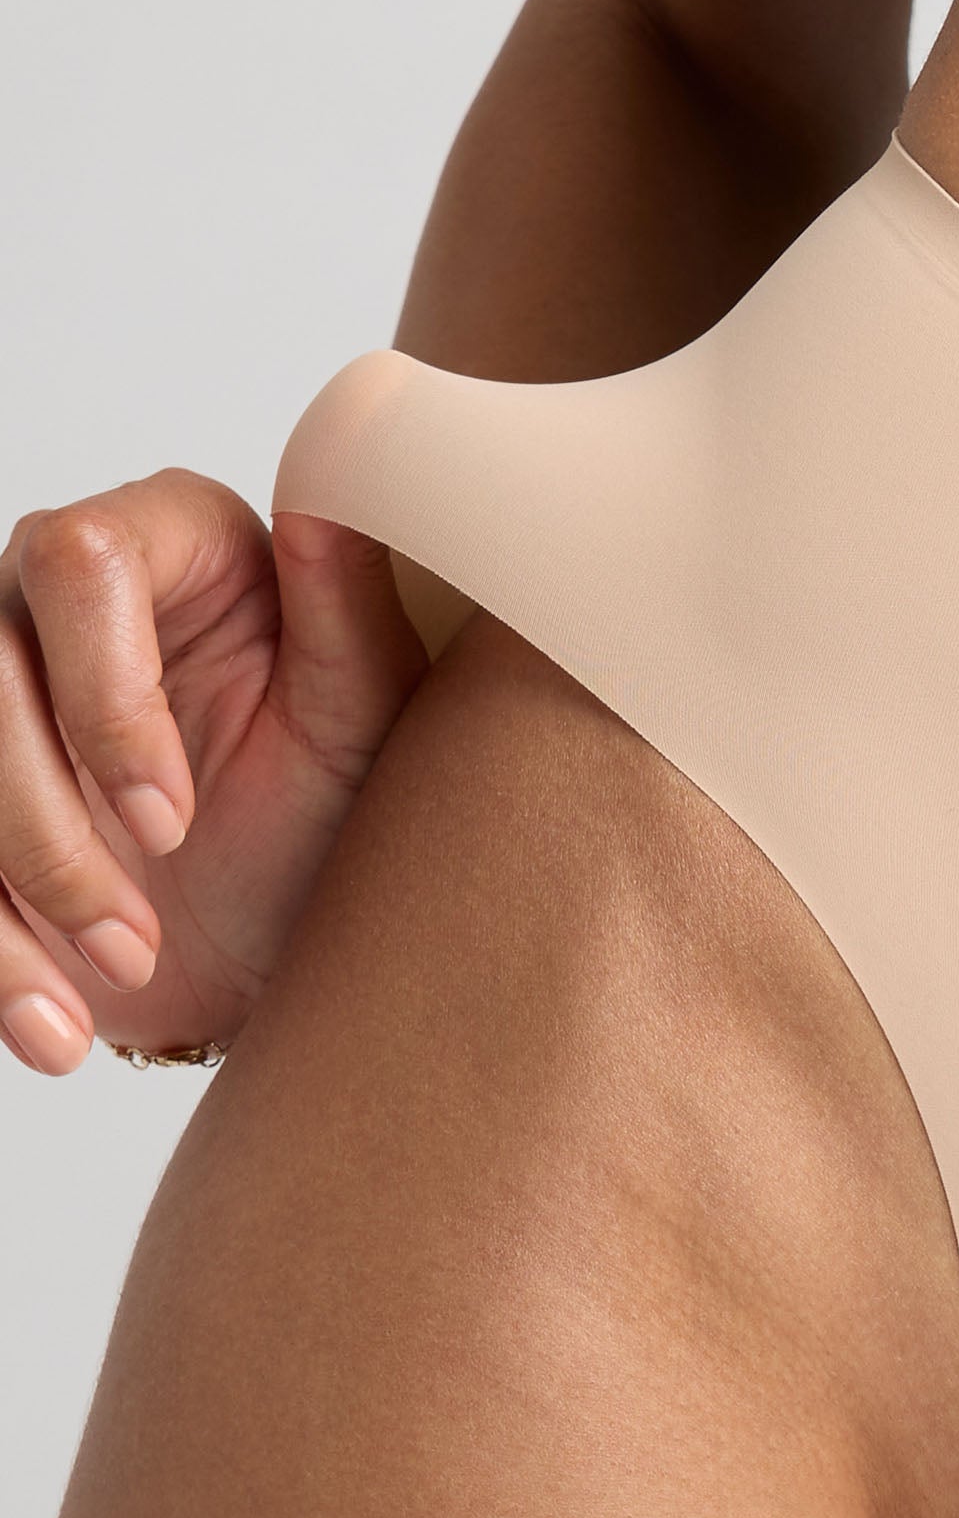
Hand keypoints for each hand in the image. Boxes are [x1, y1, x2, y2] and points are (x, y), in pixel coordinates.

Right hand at [0, 470, 430, 1074]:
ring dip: (10, 900)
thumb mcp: (364, 723)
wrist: (282, 943)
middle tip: (136, 939)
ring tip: (110, 986)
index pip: (83, 562)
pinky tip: (54, 1030)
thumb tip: (334, 488)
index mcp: (170, 544)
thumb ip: (346, 607)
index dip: (107, 702)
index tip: (170, 823)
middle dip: (50, 834)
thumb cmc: (334, 811)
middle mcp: (61, 595)